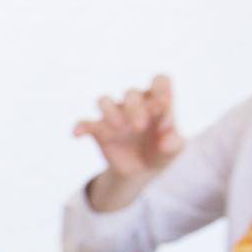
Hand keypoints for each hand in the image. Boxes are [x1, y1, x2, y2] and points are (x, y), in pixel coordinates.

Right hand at [72, 76, 184, 211]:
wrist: (142, 170)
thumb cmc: (162, 151)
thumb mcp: (174, 149)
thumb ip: (174, 143)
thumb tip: (165, 141)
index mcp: (157, 101)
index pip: (159, 81)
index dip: (161, 89)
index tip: (164, 106)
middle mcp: (135, 104)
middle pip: (131, 93)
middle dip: (136, 108)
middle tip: (140, 127)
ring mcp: (115, 116)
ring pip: (105, 101)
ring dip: (110, 111)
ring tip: (118, 127)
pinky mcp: (99, 130)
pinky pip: (85, 123)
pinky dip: (81, 126)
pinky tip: (77, 133)